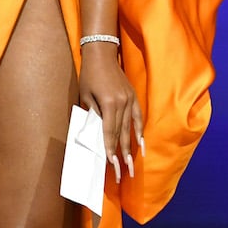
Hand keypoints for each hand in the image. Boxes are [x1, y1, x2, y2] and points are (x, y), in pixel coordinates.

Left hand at [78, 43, 144, 183]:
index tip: (112, 165)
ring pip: (130, 129)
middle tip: (124, 172)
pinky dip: (139, 132)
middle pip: (122, 134)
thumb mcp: (86, 95)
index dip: (110, 150)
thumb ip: (93, 114)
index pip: (109, 132)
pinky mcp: (133, 97)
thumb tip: (97, 133)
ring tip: (133, 164)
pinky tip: (141, 144)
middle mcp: (122, 103)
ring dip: (131, 148)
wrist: (102, 55)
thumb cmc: (89, 75)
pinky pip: (138, 118)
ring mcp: (130, 100)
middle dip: (122, 155)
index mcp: (108, 104)